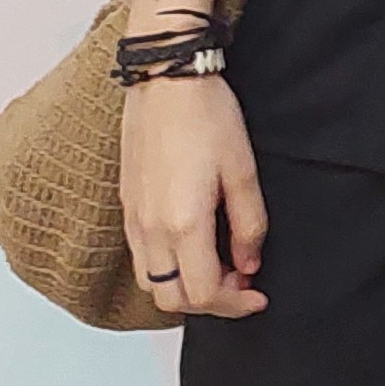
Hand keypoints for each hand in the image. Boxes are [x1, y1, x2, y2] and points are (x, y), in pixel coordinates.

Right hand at [118, 78, 266, 319]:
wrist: (166, 80)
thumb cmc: (207, 117)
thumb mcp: (243, 171)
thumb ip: (249, 225)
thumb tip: (250, 265)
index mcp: (182, 224)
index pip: (203, 295)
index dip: (234, 305)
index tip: (257, 295)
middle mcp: (150, 229)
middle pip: (171, 300)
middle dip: (209, 301)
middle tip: (241, 280)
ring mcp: (133, 218)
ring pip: (151, 282)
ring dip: (185, 286)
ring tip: (219, 262)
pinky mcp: (127, 205)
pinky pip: (141, 257)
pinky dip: (167, 267)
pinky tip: (194, 243)